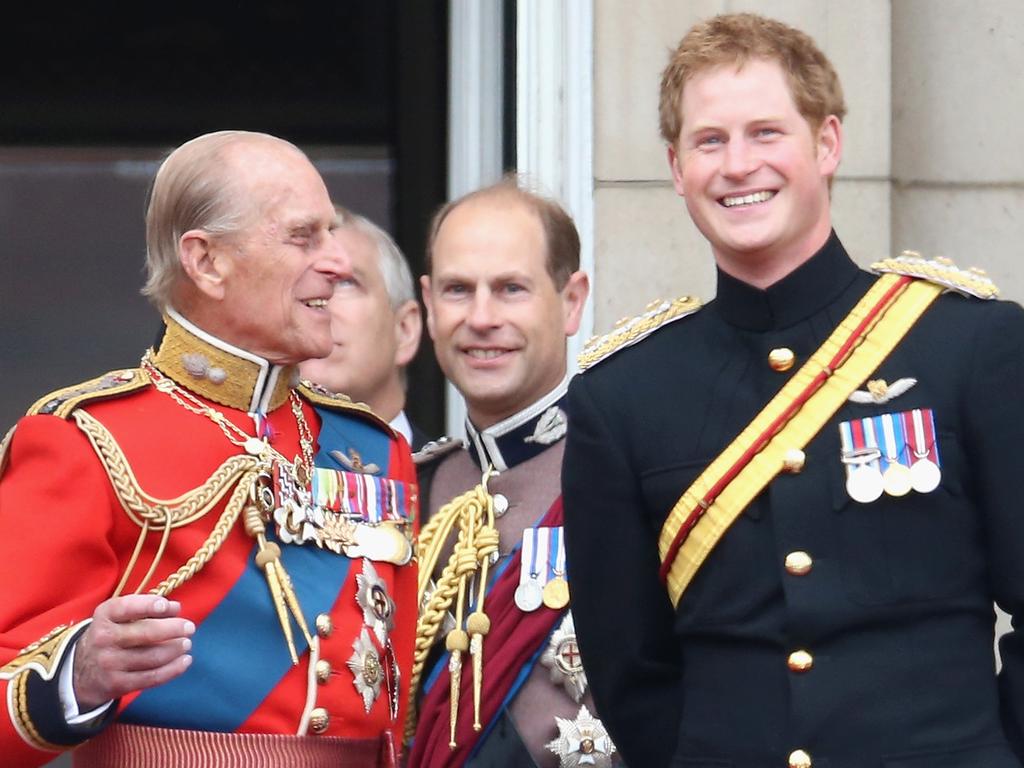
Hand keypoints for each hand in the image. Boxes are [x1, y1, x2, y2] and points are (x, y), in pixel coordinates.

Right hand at [73, 594, 194, 710]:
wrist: (82, 670)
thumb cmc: (112, 634)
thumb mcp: (118, 616)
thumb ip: (145, 608)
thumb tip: (176, 608)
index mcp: (104, 615)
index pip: (127, 608)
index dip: (149, 606)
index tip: (171, 607)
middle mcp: (104, 638)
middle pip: (145, 633)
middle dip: (173, 629)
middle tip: (190, 627)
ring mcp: (109, 663)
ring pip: (152, 657)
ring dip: (175, 650)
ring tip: (186, 644)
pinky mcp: (117, 684)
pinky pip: (151, 677)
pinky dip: (173, 669)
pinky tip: (185, 661)